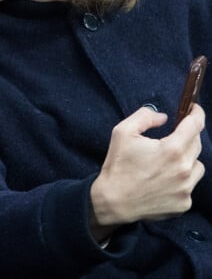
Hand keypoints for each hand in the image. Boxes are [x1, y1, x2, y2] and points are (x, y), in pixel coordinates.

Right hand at [89, 104, 205, 238]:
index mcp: (172, 149)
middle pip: (197, 144)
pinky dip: (181, 179)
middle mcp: (185, 169)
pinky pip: (190, 185)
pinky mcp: (185, 203)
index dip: (196, 113)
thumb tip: (163, 117)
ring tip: (166, 161)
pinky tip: (163, 179)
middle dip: (187, 136)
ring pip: (198, 166)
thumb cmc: (118, 165)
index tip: (193, 108)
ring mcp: (186, 188)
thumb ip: (144, 117)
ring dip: (187, 159)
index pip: (195, 126)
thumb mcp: (123, 132)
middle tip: (171, 136)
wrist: (114, 201)